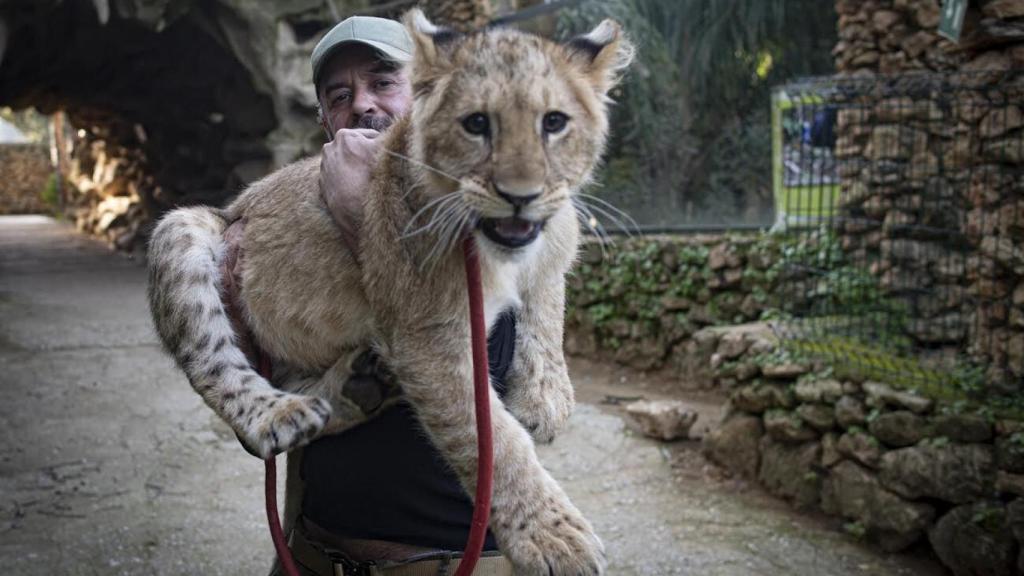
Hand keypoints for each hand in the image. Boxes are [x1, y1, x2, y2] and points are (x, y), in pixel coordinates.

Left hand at [320, 128, 381, 251]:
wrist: (356, 210)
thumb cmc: (372, 176)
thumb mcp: (385, 148)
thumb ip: (391, 134)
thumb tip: (404, 123)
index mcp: (344, 136)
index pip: (369, 137)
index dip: (381, 147)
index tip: (388, 158)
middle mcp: (329, 149)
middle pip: (356, 150)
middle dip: (366, 157)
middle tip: (379, 170)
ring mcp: (325, 168)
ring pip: (347, 165)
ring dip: (357, 170)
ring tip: (368, 181)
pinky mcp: (322, 186)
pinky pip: (339, 180)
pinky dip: (347, 183)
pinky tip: (357, 190)